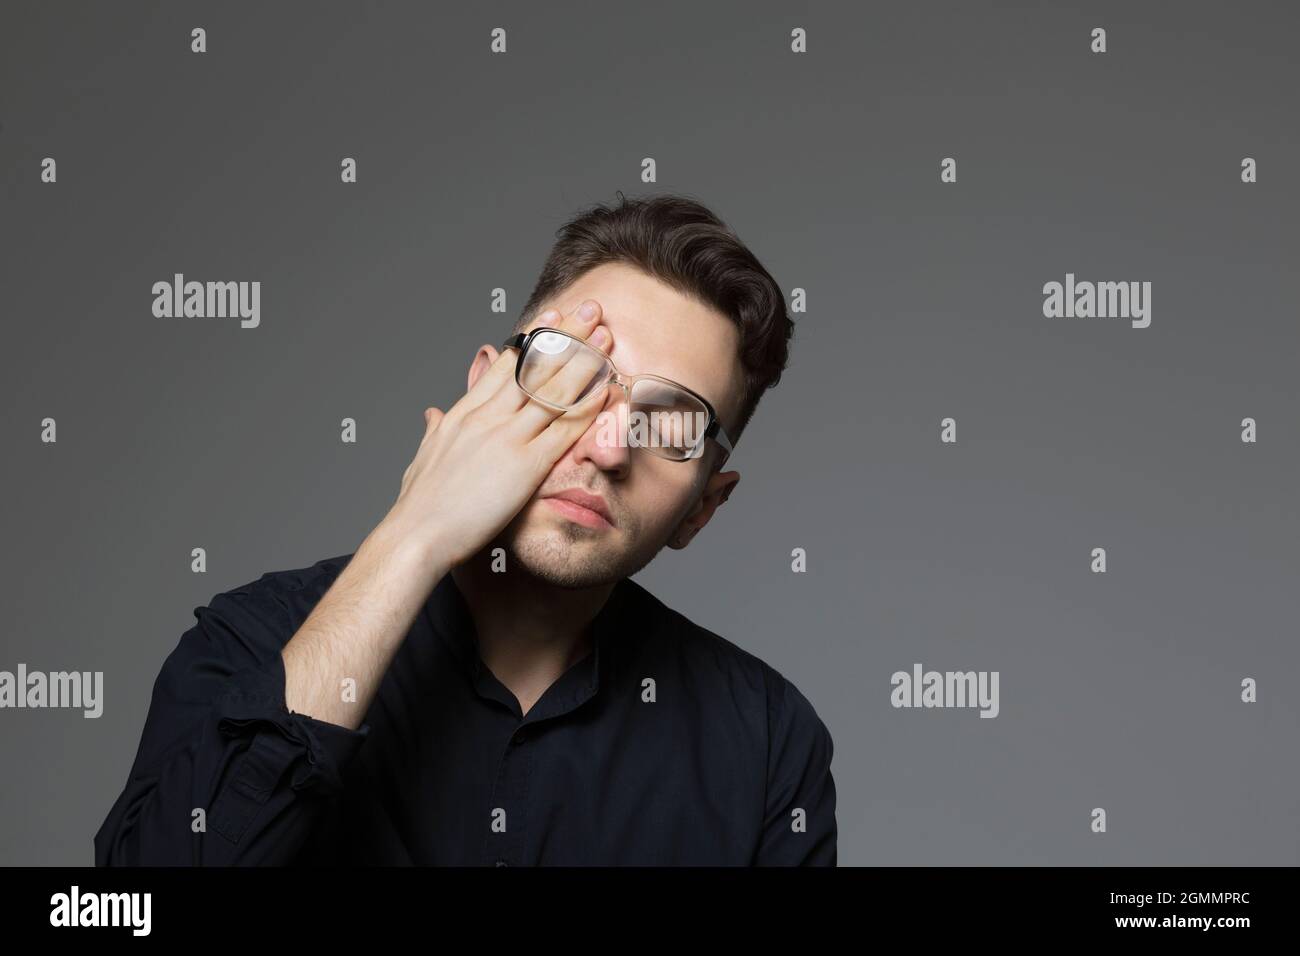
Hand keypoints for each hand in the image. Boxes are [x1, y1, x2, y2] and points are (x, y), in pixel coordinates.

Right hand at [379, 299, 611, 570]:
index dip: (534, 339)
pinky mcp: (525, 465)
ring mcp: (507, 438)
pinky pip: (564, 430)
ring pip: (554, 390)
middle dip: (567, 335)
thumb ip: (433, 431)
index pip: (506, 364)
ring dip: (585, 362)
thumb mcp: (424, 456)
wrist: (416, 534)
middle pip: (535, 366)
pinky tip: (606, 391)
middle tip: (591, 310)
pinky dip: (588, 407)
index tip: (553, 316)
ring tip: (608, 339)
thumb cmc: (418, 505)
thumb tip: (432, 413)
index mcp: (464, 413)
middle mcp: (487, 417)